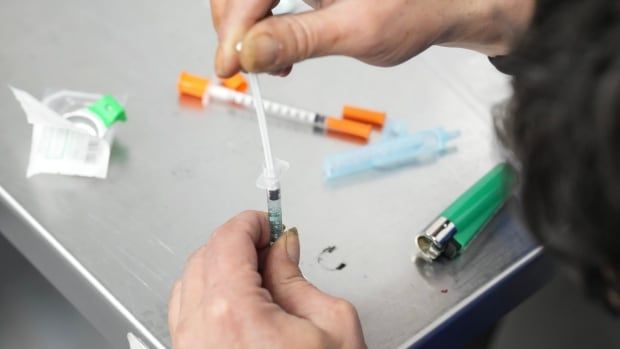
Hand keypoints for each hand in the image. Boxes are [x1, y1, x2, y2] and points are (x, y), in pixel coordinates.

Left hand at [168, 211, 365, 348]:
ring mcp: (188, 348)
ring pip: (189, 281)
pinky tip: (237, 300)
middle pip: (204, 255)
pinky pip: (185, 310)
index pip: (228, 240)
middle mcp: (200, 330)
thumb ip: (297, 276)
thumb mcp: (330, 325)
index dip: (251, 223)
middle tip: (270, 248)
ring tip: (257, 276)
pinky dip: (207, 292)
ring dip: (219, 265)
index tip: (268, 222)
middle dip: (237, 242)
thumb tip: (282, 247)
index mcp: (235, 314)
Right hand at [211, 0, 534, 76]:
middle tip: (243, 68)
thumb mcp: (356, 31)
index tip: (229, 65)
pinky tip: (277, 54)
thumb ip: (299, 40)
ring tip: (269, 66)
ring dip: (248, 33)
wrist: (442, 5)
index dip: (234, 26)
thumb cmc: (415, 9)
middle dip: (237, 29)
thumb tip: (250, 53)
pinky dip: (264, 30)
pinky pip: (267, 2)